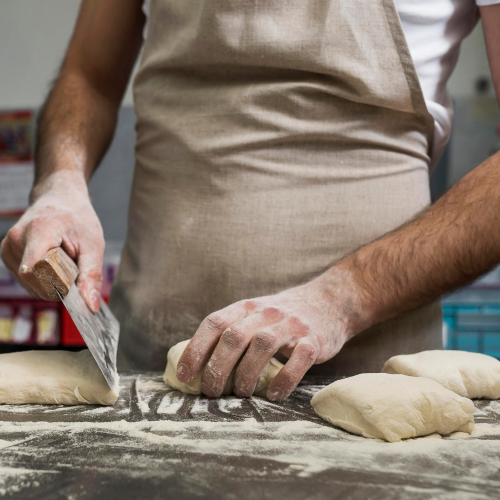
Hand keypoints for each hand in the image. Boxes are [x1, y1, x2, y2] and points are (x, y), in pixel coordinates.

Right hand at [0, 171, 103, 312]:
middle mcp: (16, 239)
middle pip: (34, 282)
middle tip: (72, 265)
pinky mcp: (7, 254)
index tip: (73, 282)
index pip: (34, 271)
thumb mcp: (93, 245)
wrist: (60, 198)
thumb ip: (91, 276)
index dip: (55, 285)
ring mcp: (8, 247)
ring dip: (51, 281)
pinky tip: (52, 262)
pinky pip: (26, 280)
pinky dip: (43, 278)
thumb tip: (91, 307)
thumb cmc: (78, 219)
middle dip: (58, 284)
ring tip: (61, 259)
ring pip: (30, 284)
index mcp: (39, 231)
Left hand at [176, 271, 365, 400]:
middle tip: (211, 393)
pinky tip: (274, 395)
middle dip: (217, 369)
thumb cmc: (281, 317)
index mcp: (246, 307)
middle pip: (234, 337)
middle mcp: (266, 313)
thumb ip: (231, 332)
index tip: (185, 375)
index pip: (214, 323)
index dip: (196, 349)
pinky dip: (284, 380)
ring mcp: (290, 325)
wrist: (328, 301)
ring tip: (242, 394)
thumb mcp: (254, 315)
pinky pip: (298, 359)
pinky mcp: (313, 339)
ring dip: (246, 375)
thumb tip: (198, 365)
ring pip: (262, 346)